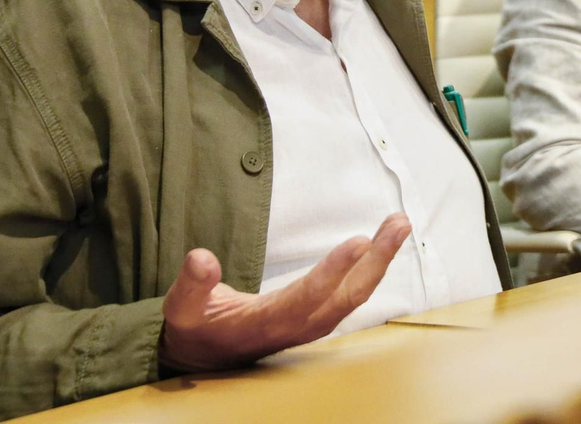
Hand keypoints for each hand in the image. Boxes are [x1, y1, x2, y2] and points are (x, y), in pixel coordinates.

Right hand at [158, 213, 411, 372]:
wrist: (203, 356)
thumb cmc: (196, 328)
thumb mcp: (182, 309)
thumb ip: (191, 286)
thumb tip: (201, 258)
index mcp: (265, 324)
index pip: (306, 298)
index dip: (333, 271)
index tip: (359, 241)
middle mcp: (295, 327)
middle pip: (345, 296)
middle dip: (376, 260)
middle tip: (399, 223)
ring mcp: (309, 325)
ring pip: (354, 295)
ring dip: (380, 261)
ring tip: (398, 225)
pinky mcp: (316, 318)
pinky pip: (351, 295)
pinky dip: (370, 269)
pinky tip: (383, 246)